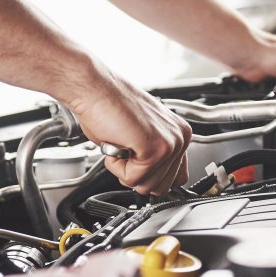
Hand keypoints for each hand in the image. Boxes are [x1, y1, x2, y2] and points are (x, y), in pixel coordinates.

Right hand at [68, 62, 191, 194]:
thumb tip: (153, 180)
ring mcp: (170, 143)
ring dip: (125, 170)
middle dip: (136, 175)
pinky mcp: (155, 148)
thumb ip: (153, 157)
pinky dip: (117, 166)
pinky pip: (133, 179)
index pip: (176, 178)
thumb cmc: (109, 106)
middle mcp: (180, 138)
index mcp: (180, 133)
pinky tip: (117, 142)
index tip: (137, 160)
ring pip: (146, 186)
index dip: (150, 176)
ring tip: (121, 142)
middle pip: (162, 188)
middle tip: (126, 147)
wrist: (95, 88)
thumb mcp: (141, 135)